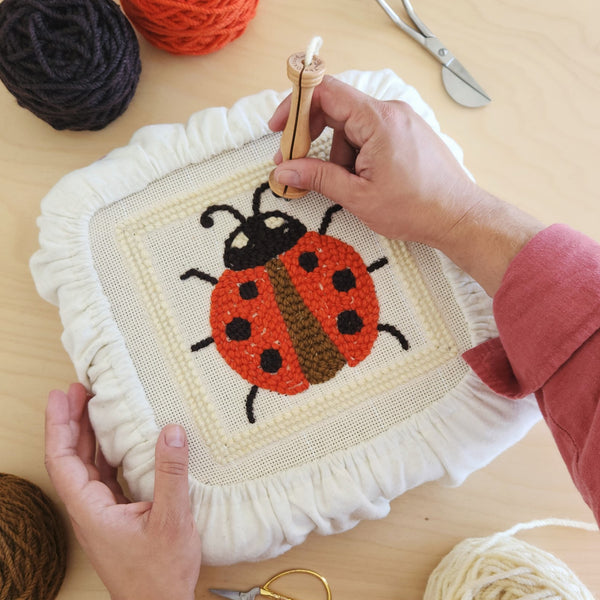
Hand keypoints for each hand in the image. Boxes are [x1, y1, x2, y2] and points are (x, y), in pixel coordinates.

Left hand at [45, 383, 201, 599]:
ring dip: (86, 435)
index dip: (59, 425)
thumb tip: (172, 430)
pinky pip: (103, 476)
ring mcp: (101, 513)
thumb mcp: (171, 520)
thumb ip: (170, 474)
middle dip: (70, 422)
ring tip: (93, 406)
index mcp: (91, 509)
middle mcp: (89, 509)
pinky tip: (116, 440)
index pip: (62, 460)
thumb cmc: (160, 574)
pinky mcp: (115, 516)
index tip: (61, 396)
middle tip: (78, 390)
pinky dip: (105, 452)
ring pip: (85, 466)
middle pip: (70, 458)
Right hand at [269, 76, 542, 294]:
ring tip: (350, 186)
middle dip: (314, 137)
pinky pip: (370, 133)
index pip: (325, 92)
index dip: (295, 106)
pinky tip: (363, 180)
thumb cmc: (415, 208)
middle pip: (336, 109)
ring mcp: (401, 120)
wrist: (458, 216)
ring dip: (339, 153)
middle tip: (300, 164)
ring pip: (352, 126)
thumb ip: (318, 178)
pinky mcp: (407, 132)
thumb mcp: (358, 196)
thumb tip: (284, 170)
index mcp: (377, 120)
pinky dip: (356, 154)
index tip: (278, 129)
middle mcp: (391, 111)